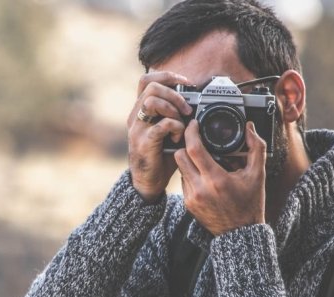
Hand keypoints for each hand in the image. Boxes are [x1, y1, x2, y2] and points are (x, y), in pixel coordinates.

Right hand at [127, 71, 192, 202]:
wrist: (148, 182)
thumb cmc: (161, 155)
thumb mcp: (169, 130)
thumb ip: (177, 115)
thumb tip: (198, 103)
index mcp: (140, 110)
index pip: (147, 80)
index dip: (167, 77)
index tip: (185, 83)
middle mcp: (135, 116)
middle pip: (151, 87)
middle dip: (174, 94)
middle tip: (186, 109)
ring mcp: (137, 128)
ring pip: (152, 102)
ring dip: (172, 109)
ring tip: (181, 122)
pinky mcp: (144, 142)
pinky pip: (161, 125)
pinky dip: (175, 128)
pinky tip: (178, 138)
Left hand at [175, 120, 266, 234]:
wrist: (240, 233)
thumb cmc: (250, 204)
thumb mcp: (257, 175)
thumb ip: (256, 149)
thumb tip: (250, 129)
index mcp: (216, 180)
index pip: (193, 149)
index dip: (191, 132)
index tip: (194, 124)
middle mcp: (200, 189)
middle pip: (179, 156)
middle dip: (186, 144)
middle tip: (197, 139)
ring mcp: (191, 198)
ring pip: (180, 168)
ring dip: (188, 160)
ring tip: (203, 159)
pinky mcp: (188, 204)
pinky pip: (183, 181)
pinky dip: (191, 174)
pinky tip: (204, 176)